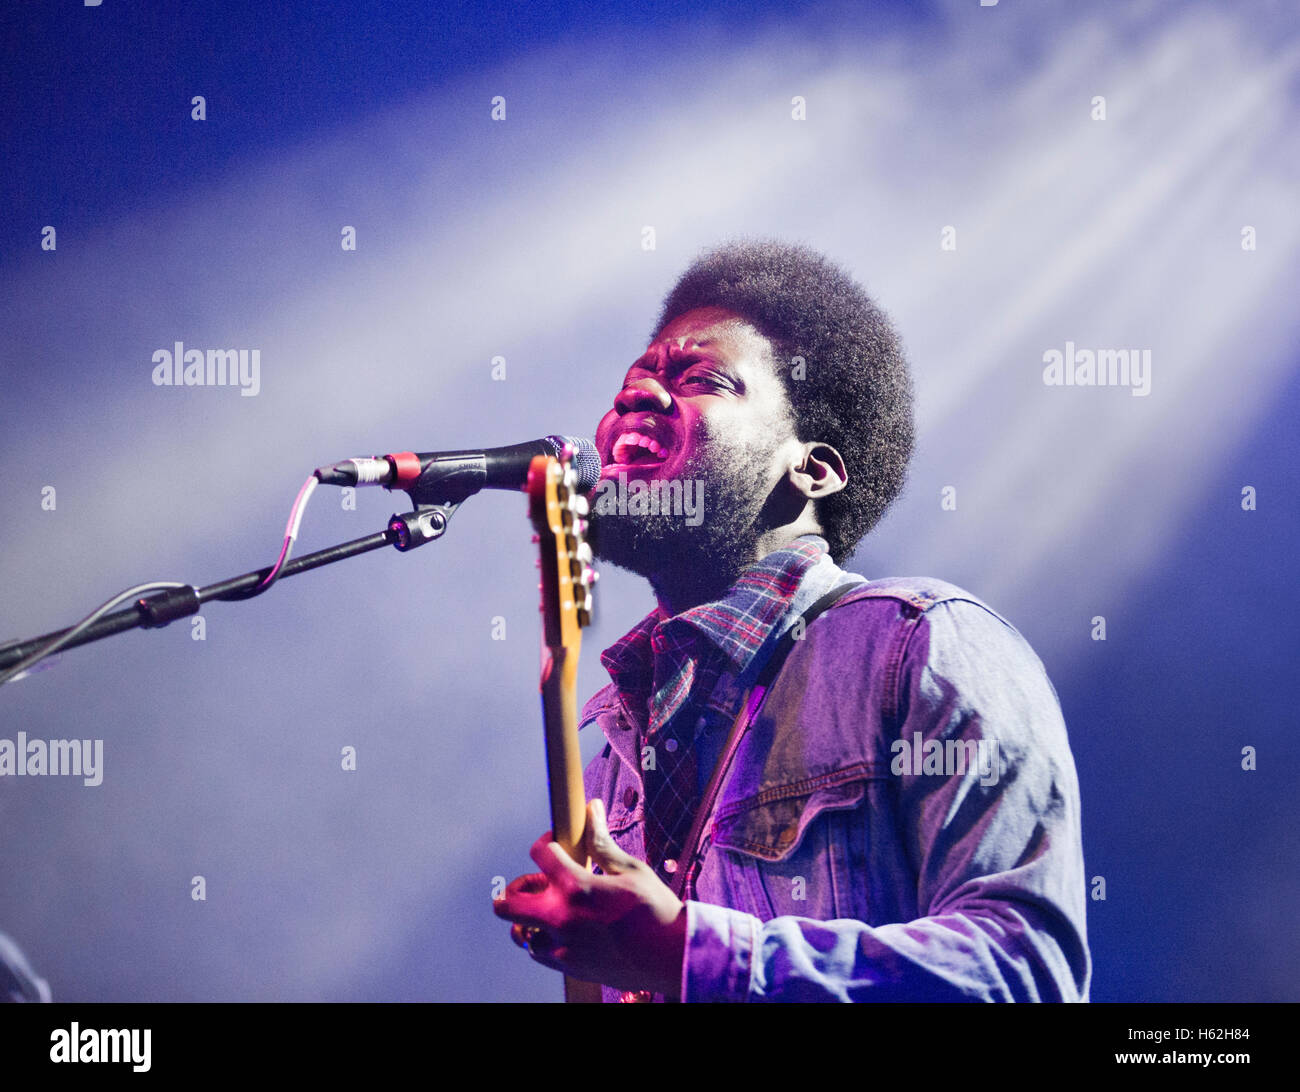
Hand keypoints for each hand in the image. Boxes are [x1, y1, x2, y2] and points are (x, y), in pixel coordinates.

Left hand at [493, 799, 686, 998]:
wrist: (673, 957)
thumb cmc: (657, 910)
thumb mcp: (631, 870)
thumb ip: (602, 843)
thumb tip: (592, 808)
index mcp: (576, 887)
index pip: (539, 853)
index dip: (544, 843)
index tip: (555, 846)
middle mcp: (561, 918)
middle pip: (507, 901)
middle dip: (517, 887)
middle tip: (539, 882)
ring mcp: (562, 947)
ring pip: (519, 931)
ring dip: (528, 917)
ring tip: (550, 909)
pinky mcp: (569, 968)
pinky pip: (537, 952)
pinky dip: (542, 939)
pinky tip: (563, 930)